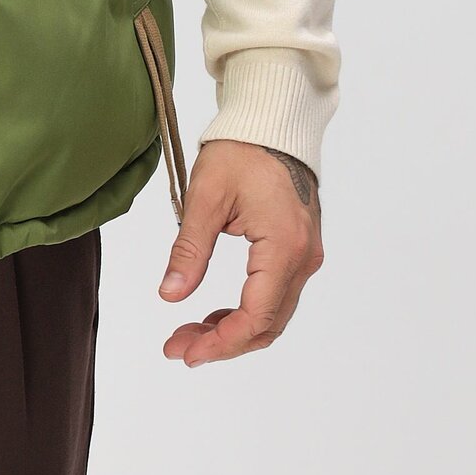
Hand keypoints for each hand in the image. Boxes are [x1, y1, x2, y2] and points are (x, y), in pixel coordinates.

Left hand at [157, 138, 323, 365]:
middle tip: (178, 348)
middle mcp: (303, 259)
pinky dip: (246, 311)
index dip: (220, 342)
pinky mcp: (299, 250)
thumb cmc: (240, 151)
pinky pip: (276, 296)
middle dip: (222, 343)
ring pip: (273, 315)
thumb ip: (189, 249)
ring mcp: (305, 256)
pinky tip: (214, 314)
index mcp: (283, 248)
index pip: (256, 317)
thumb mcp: (205, 197)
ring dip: (233, 330)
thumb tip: (170, 295)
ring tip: (189, 334)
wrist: (272, 123)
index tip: (184, 351)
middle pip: (267, 324)